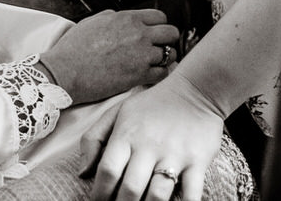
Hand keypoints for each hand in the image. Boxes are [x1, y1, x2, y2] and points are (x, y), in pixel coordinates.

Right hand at [41, 9, 178, 104]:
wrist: (65, 71)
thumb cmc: (73, 48)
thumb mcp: (93, 21)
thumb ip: (113, 16)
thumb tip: (121, 17)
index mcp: (128, 19)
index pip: (160, 17)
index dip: (158, 26)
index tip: (154, 33)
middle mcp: (139, 34)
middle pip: (171, 33)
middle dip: (167, 40)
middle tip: (158, 47)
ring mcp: (141, 55)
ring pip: (170, 54)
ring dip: (164, 59)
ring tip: (154, 63)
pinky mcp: (139, 76)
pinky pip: (162, 73)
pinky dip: (159, 74)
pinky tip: (149, 75)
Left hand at [81, 74, 225, 200]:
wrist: (197, 89)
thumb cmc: (153, 104)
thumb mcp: (118, 112)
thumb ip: (93, 139)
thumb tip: (83, 173)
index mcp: (127, 135)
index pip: (107, 172)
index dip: (99, 195)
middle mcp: (149, 146)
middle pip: (130, 190)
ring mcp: (175, 154)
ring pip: (158, 195)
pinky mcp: (198, 161)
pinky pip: (192, 194)